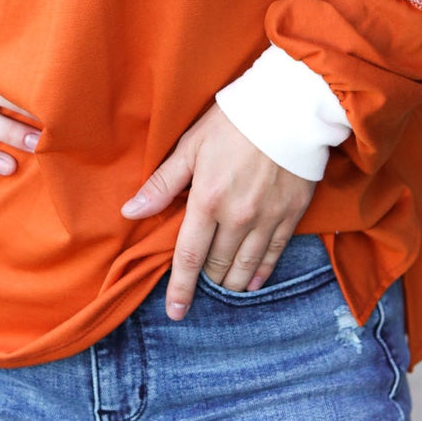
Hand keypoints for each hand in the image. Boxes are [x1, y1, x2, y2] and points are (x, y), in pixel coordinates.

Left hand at [121, 104, 315, 319]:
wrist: (291, 108)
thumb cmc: (234, 122)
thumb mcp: (191, 146)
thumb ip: (163, 183)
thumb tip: (131, 211)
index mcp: (207, 200)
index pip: (189, 256)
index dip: (180, 288)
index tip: (175, 312)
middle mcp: (237, 218)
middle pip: (218, 265)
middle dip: (207, 280)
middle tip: (201, 286)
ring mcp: (267, 219)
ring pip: (246, 267)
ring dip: (232, 282)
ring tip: (224, 287)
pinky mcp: (291, 215)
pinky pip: (274, 255)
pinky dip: (262, 272)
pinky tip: (253, 281)